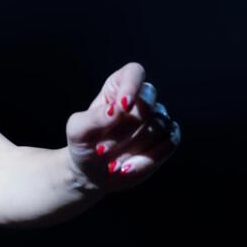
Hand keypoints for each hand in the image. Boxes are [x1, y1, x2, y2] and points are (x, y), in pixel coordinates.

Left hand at [65, 61, 180, 194]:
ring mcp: (156, 120)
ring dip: (132, 148)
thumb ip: (93, 118)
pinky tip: (127, 168)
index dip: (132, 86)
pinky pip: (169, 144)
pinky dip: (147, 159)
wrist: (91, 174)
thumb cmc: (82, 146)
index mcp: (116, 88)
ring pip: (159, 127)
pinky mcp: (166, 140)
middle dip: (126, 131)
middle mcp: (140, 101)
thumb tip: (117, 109)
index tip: (123, 106)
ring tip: (111, 162)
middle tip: (101, 150)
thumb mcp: (77, 132)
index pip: (134, 73)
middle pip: (149, 103)